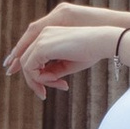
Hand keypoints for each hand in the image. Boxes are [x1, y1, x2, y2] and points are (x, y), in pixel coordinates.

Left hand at [7, 9, 129, 90]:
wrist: (103, 41)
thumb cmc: (91, 51)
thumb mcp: (68, 63)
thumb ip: (53, 70)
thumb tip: (41, 80)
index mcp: (49, 35)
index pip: (34, 58)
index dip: (39, 75)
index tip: (56, 84)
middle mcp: (42, 34)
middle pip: (27, 62)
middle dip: (35, 81)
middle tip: (45, 94)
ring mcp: (41, 39)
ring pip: (26, 65)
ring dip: (37, 81)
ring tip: (57, 85)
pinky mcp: (42, 46)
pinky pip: (30, 68)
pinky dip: (39, 78)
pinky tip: (56, 81)